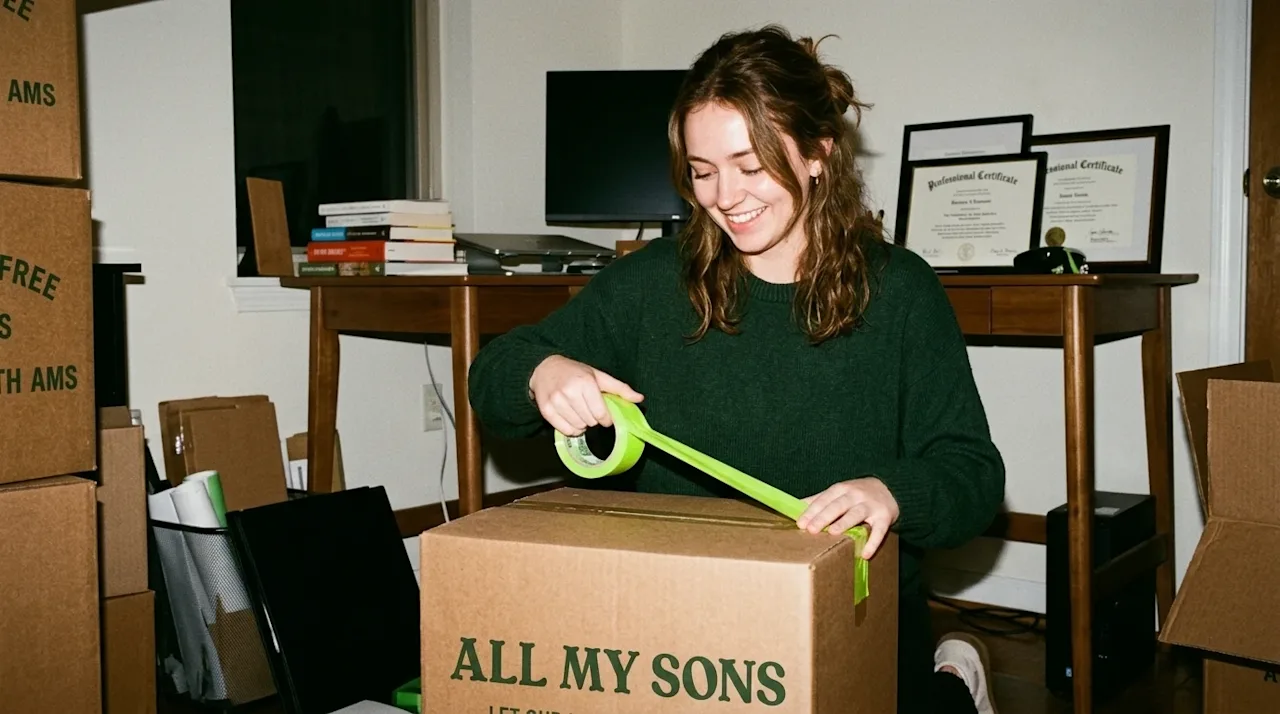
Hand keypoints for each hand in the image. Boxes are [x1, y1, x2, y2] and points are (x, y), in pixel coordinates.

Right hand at [529, 355, 643, 435]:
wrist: (546, 368)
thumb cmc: (576, 372)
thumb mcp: (599, 376)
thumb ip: (620, 388)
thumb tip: (639, 398)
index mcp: (585, 382)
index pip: (601, 414)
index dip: (606, 419)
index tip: (605, 416)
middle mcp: (569, 391)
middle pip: (590, 421)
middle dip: (593, 419)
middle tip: (589, 409)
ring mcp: (556, 401)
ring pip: (578, 427)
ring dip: (582, 424)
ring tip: (580, 412)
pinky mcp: (546, 410)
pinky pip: (565, 430)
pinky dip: (571, 428)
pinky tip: (571, 418)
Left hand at [796, 477, 898, 558]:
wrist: (890, 488)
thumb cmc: (857, 494)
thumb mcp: (839, 492)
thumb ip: (820, 499)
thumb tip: (796, 506)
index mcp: (841, 489)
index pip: (824, 499)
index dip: (812, 511)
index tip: (800, 523)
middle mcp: (856, 494)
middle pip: (837, 506)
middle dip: (824, 517)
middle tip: (811, 529)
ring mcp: (871, 505)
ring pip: (856, 514)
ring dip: (845, 523)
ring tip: (833, 533)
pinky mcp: (885, 517)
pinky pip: (879, 530)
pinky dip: (873, 542)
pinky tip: (865, 553)